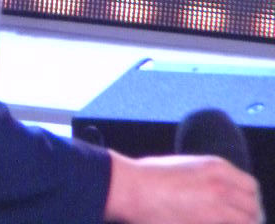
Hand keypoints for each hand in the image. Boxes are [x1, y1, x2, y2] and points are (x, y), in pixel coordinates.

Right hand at [105, 152, 263, 223]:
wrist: (132, 188)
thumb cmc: (149, 177)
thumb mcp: (185, 167)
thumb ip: (207, 177)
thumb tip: (221, 194)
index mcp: (216, 167)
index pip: (251, 187)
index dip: (248, 201)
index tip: (241, 210)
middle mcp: (221, 185)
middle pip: (253, 207)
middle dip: (249, 217)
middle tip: (236, 222)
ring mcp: (217, 207)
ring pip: (248, 222)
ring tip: (223, 223)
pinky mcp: (209, 223)